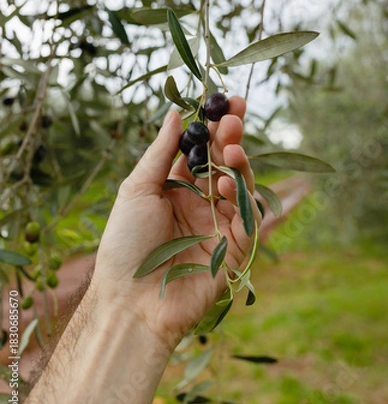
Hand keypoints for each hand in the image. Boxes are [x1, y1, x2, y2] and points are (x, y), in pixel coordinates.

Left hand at [91, 97, 260, 350]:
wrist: (130, 302)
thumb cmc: (125, 244)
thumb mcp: (137, 189)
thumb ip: (161, 151)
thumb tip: (174, 111)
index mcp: (176, 189)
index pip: (201, 151)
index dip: (213, 127)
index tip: (224, 101)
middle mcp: (200, 203)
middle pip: (224, 163)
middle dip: (231, 137)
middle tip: (234, 115)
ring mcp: (219, 225)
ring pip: (240, 185)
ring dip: (238, 163)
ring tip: (232, 147)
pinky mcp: (234, 248)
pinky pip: (247, 217)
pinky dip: (240, 197)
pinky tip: (224, 186)